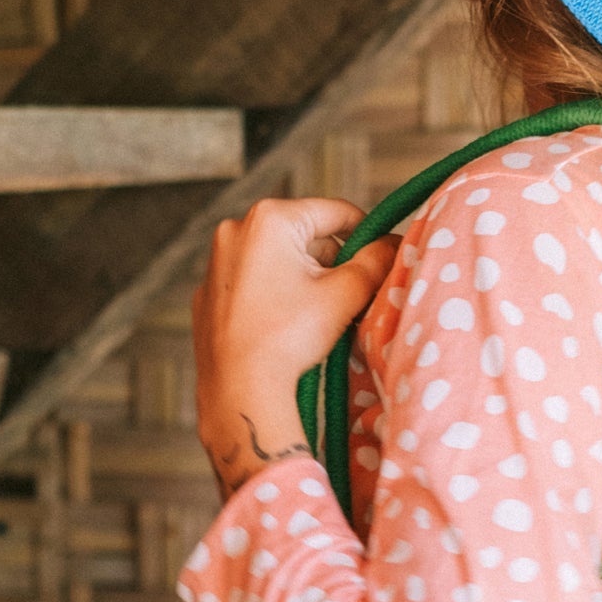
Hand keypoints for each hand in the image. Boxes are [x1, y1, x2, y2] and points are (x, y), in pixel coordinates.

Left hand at [193, 197, 398, 495]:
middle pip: (305, 236)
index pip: (336, 212)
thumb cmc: (290, 337)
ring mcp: (216, 263)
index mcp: (269, 218)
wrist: (238, 389)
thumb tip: (394, 243)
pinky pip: (252, 283)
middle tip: (348, 297)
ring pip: (278, 259)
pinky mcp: (207, 295)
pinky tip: (284, 327)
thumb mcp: (345, 293)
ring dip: (303, 278)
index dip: (366, 234)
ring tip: (316, 316)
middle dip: (331, 261)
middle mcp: (235, 229)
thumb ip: (376, 260)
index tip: (379, 261)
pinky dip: (272, 296)